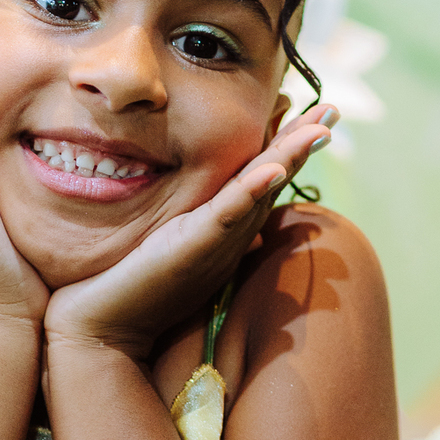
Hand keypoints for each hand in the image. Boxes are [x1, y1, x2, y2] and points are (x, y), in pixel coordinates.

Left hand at [42, 107, 335, 359]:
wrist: (106, 331)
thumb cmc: (131, 288)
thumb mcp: (170, 247)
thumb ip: (194, 227)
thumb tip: (214, 209)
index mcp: (226, 230)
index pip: (263, 177)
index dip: (289, 146)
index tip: (313, 115)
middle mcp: (230, 235)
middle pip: (274, 178)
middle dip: (304, 142)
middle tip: (333, 108)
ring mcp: (216, 241)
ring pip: (260, 191)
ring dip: (291, 157)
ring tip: (319, 128)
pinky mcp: (194, 247)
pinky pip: (227, 215)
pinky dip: (251, 191)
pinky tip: (273, 168)